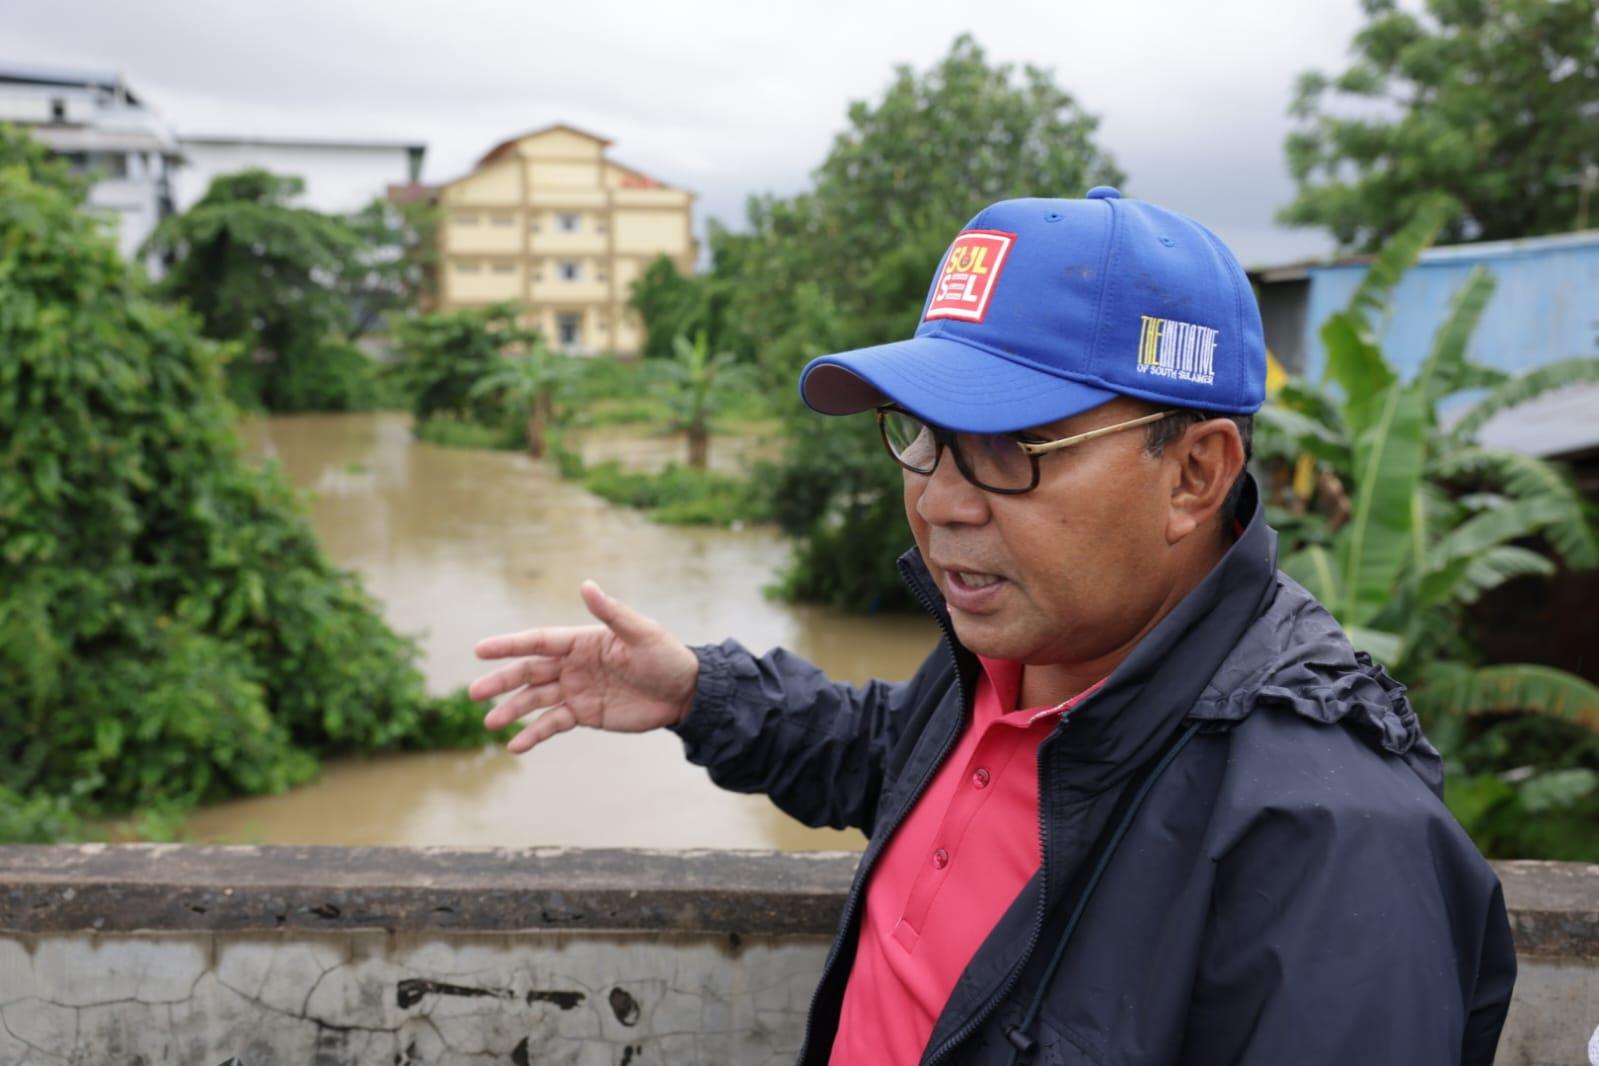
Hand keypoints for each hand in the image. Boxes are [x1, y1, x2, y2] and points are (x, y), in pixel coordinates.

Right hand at [470, 580, 699, 754]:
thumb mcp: (642, 633)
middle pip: (530, 672)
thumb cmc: (665, 656)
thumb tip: (586, 584)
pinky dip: (534, 734)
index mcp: (582, 641)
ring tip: (490, 722)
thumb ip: (612, 613)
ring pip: (536, 700)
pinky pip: (553, 724)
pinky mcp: (585, 714)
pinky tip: (516, 746)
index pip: (538, 642)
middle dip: (502, 681)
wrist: (685, 693)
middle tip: (475, 692)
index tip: (480, 650)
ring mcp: (576, 690)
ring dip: (513, 710)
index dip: (509, 645)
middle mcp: (573, 665)